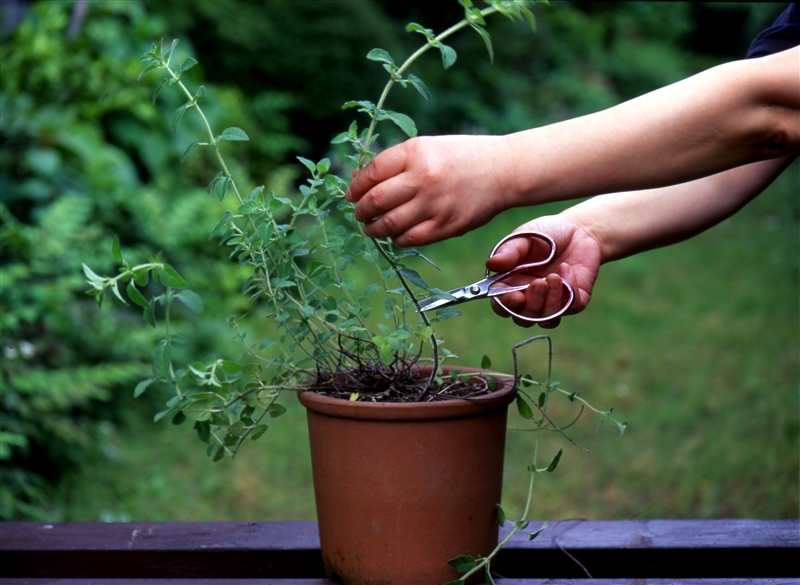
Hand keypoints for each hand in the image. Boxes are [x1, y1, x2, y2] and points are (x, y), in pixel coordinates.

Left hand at [345, 135, 516, 246]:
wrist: (504, 171)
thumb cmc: (461, 157)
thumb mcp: (428, 147)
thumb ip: (396, 163)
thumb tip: (358, 181)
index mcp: (415, 152)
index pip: (371, 174)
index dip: (355, 187)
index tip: (351, 195)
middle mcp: (423, 178)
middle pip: (375, 201)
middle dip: (360, 211)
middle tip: (359, 214)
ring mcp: (434, 204)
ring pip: (388, 224)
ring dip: (374, 229)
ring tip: (372, 227)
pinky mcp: (445, 226)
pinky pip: (409, 239)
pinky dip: (396, 238)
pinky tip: (396, 233)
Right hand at [485, 215, 601, 328]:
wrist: (580, 230)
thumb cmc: (546, 233)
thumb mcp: (525, 237)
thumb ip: (509, 251)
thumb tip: (491, 263)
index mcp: (511, 285)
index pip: (502, 306)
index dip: (506, 306)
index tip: (515, 296)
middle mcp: (530, 298)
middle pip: (523, 318)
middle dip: (531, 305)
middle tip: (539, 282)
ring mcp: (552, 302)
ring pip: (547, 320)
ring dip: (550, 301)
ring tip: (554, 276)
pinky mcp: (574, 301)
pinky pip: (570, 306)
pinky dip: (569, 290)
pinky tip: (566, 269)